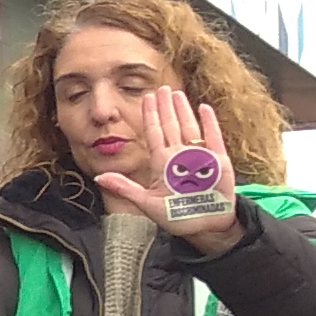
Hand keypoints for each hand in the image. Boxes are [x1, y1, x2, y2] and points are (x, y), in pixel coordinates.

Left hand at [94, 92, 243, 250]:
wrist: (205, 228)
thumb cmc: (176, 216)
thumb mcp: (147, 203)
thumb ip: (124, 188)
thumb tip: (98, 177)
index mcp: (162, 163)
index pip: (154, 133)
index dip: (150, 115)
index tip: (146, 98)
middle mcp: (179, 156)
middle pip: (170, 125)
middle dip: (165, 107)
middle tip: (161, 87)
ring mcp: (199, 156)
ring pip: (189, 127)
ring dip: (183, 110)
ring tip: (176, 93)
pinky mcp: (217, 161)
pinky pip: (213, 138)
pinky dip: (209, 123)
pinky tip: (203, 107)